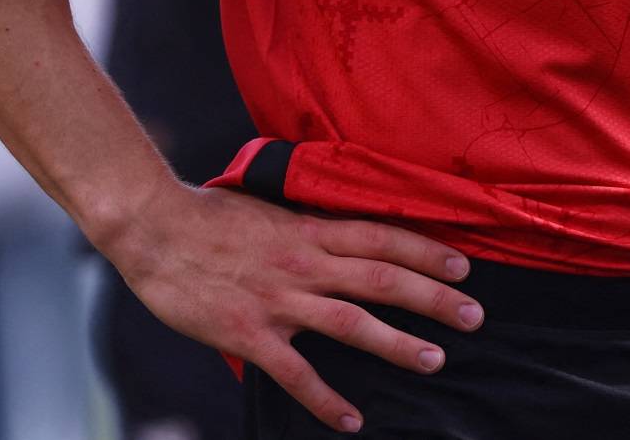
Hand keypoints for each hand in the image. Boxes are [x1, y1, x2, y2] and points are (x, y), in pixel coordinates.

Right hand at [103, 184, 481, 434]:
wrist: (155, 228)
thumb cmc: (209, 216)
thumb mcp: (270, 210)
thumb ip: (307, 228)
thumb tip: (339, 235)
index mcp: (310, 230)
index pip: (383, 237)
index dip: (426, 252)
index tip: (463, 266)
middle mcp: (305, 264)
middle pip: (383, 279)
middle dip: (434, 297)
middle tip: (474, 315)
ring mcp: (280, 301)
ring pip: (353, 324)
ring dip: (398, 344)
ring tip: (436, 360)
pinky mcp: (249, 334)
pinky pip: (297, 373)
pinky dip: (327, 399)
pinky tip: (352, 420)